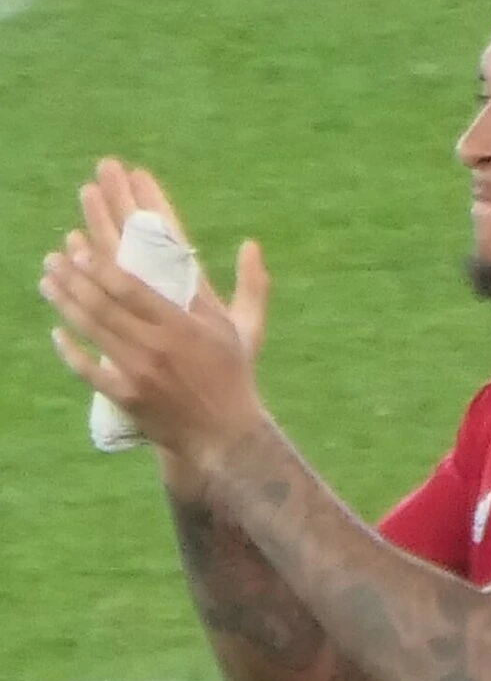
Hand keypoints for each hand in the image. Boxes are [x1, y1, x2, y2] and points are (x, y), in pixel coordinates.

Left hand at [41, 187, 266, 466]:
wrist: (224, 436)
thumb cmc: (233, 376)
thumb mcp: (247, 330)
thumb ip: (251, 285)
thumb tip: (251, 244)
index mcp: (185, 326)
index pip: (133, 288)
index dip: (102, 267)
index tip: (81, 249)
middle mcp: (159, 348)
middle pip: (105, 306)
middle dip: (74, 278)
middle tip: (55, 258)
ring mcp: (141, 374)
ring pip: (94, 332)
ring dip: (66, 304)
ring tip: (49, 280)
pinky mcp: (128, 399)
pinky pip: (89, 372)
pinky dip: (70, 352)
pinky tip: (57, 333)